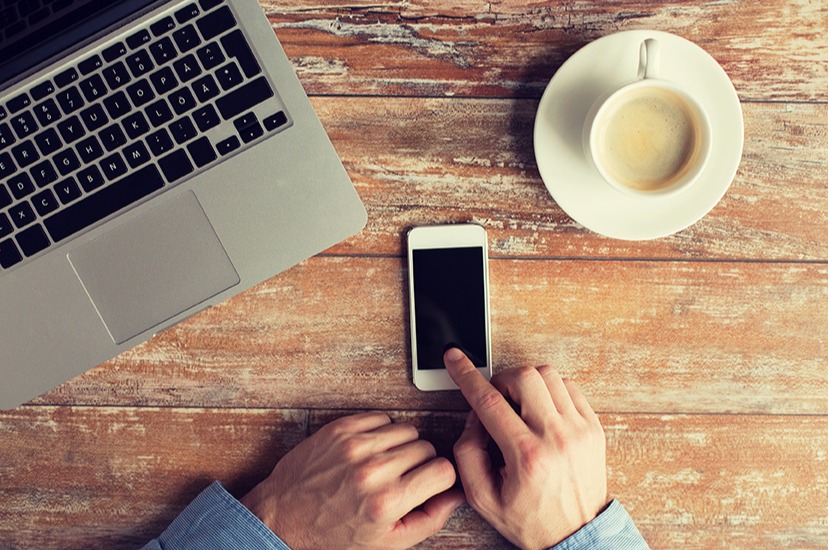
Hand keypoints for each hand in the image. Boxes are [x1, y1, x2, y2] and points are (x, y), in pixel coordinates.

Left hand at [240, 412, 462, 548]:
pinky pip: (382, 418)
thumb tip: (457, 494)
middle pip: (427, 448)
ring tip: (385, 464)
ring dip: (402, 446)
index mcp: (387, 502)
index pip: (443, 471)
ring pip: (407, 430)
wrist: (285, 515)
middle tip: (402, 478)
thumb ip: (429, 519)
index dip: (440, 479)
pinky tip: (370, 451)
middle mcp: (373, 471)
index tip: (429, 483)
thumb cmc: (334, 532)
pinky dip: (381, 432)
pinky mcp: (341, 429)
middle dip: (421, 463)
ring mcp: (355, 446)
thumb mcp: (387, 542)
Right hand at [444, 348, 607, 549]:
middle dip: (501, 380)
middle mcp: (557, 437)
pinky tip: (541, 409)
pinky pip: (570, 387)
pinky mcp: (593, 428)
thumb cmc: (532, 520)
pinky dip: (550, 390)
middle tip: (496, 400)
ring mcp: (580, 430)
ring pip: (549, 375)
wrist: (578, 536)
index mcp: (527, 456)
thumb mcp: (483, 498)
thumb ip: (467, 454)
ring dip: (526, 382)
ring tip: (519, 406)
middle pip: (524, 377)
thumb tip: (474, 418)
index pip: (490, 401)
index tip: (455, 358)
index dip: (467, 375)